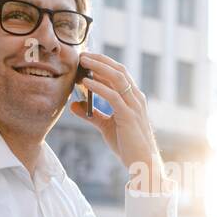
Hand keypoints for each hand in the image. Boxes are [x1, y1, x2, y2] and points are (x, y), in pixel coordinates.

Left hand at [68, 52, 171, 191]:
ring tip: (83, 62)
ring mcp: (134, 106)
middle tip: (83, 54)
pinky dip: (99, 87)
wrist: (142, 163)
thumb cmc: (127, 145)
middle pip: (119, 71)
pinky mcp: (128, 116)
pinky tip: (86, 82)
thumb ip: (92, 114)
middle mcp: (136, 98)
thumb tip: (74, 104)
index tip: (88, 57)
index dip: (104, 63)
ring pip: (117, 79)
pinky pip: (113, 96)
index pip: (119, 73)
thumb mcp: (106, 126)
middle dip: (101, 60)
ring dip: (99, 68)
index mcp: (133, 98)